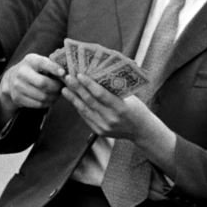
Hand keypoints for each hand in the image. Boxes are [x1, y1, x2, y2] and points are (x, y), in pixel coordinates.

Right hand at [0, 52, 65, 112]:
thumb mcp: (39, 62)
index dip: (54, 68)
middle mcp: (21, 72)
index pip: (43, 63)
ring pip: (42, 96)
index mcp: (30, 60)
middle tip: (62, 87)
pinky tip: (50, 99)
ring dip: (54, 97)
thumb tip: (69, 72)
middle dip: (56, 87)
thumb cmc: (33, 70)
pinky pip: (38, 104)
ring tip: (57, 94)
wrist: (12, 79)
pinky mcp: (18, 98)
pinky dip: (47, 103)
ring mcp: (18, 86)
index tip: (64, 73)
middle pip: (43, 83)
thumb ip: (52, 65)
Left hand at [62, 74, 177, 169]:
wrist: (141, 130)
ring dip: (73, 98)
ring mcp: (103, 126)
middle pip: (89, 101)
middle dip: (77, 88)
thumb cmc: (136, 108)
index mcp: (121, 108)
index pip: (101, 94)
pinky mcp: (99, 131)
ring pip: (84, 110)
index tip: (79, 74)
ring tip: (64, 88)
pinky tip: (72, 98)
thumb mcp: (129, 97)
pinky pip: (86, 117)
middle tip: (67, 77)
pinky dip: (78, 106)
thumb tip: (96, 75)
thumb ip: (114, 89)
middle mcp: (111, 119)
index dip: (88, 84)